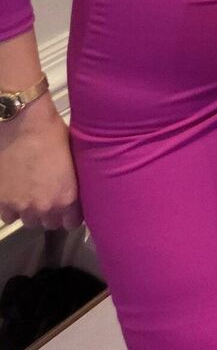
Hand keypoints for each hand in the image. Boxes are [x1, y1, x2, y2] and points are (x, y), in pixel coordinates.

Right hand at [0, 99, 81, 229]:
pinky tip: (17, 194)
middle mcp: (45, 207)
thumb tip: (76, 190)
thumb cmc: (54, 134)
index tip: (70, 209)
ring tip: (33, 195)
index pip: (71, 223)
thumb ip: (72, 181)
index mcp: (67, 197)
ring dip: (32, 211)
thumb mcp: (73, 158)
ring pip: (29, 221)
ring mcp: (21, 207)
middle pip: (50, 224)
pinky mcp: (1, 202)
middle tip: (51, 198)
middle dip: (52, 213)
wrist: (23, 125)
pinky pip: (9, 216)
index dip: (71, 216)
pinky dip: (13, 208)